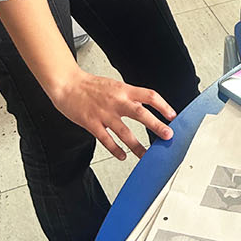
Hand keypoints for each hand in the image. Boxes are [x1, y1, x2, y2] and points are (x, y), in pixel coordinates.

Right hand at [48, 70, 176, 159]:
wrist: (67, 84)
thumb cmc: (91, 86)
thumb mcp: (116, 86)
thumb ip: (130, 96)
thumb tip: (147, 106)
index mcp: (124, 90)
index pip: (149, 96)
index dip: (163, 106)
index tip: (173, 116)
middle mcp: (116, 101)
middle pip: (140, 114)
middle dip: (156, 126)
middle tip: (168, 135)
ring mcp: (104, 113)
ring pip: (124, 132)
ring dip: (137, 145)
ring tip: (146, 155)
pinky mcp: (91, 123)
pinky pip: (106, 139)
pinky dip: (115, 149)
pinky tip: (122, 156)